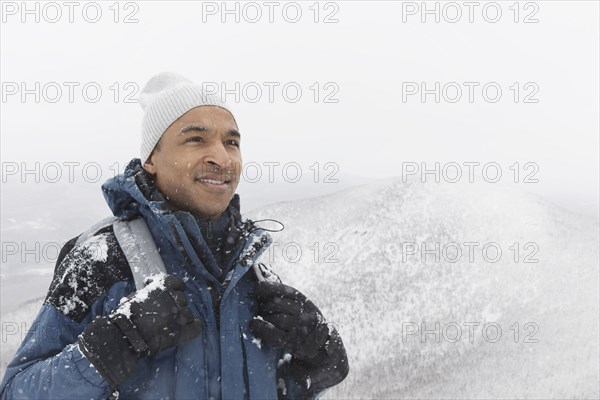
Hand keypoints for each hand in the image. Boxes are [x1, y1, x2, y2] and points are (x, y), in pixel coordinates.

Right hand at [78, 274, 201, 387]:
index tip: (177, 289)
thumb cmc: (126, 316)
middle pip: (182, 299)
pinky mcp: (179, 334)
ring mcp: (178, 317)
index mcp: (162, 288)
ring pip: (188, 314)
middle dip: (176, 304)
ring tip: (173, 321)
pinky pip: (195, 329)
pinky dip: (196, 326)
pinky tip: (196, 323)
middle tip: (166, 311)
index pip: (176, 283)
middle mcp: (173, 300)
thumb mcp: (136, 295)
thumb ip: (149, 290)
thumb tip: (151, 284)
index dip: (177, 287)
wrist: (123, 337)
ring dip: (182, 316)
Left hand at [249, 281, 329, 362]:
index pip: (285, 291)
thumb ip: (288, 299)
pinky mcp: (291, 342)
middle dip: (264, 304)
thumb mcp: (304, 307)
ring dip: (263, 316)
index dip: (268, 287)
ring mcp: (298, 328)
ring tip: (262, 317)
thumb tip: (262, 289)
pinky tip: (255, 325)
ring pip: (273, 317)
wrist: (322, 347)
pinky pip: (271, 333)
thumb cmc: (307, 324)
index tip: (257, 287)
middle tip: (261, 307)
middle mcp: (303, 314)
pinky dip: (260, 328)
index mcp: (305, 302)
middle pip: (276, 303)